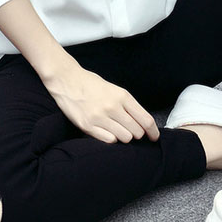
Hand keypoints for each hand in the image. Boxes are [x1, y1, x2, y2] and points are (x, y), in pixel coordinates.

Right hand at [41, 54, 159, 143]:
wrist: (67, 80)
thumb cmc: (91, 84)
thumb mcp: (114, 89)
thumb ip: (127, 105)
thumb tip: (142, 123)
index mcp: (122, 96)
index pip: (145, 120)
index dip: (153, 132)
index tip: (154, 137)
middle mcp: (113, 107)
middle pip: (136, 131)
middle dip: (137, 133)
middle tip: (130, 130)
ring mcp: (100, 117)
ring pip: (124, 138)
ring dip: (123, 136)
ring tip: (116, 129)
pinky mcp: (87, 126)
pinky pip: (109, 140)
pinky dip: (111, 138)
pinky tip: (106, 131)